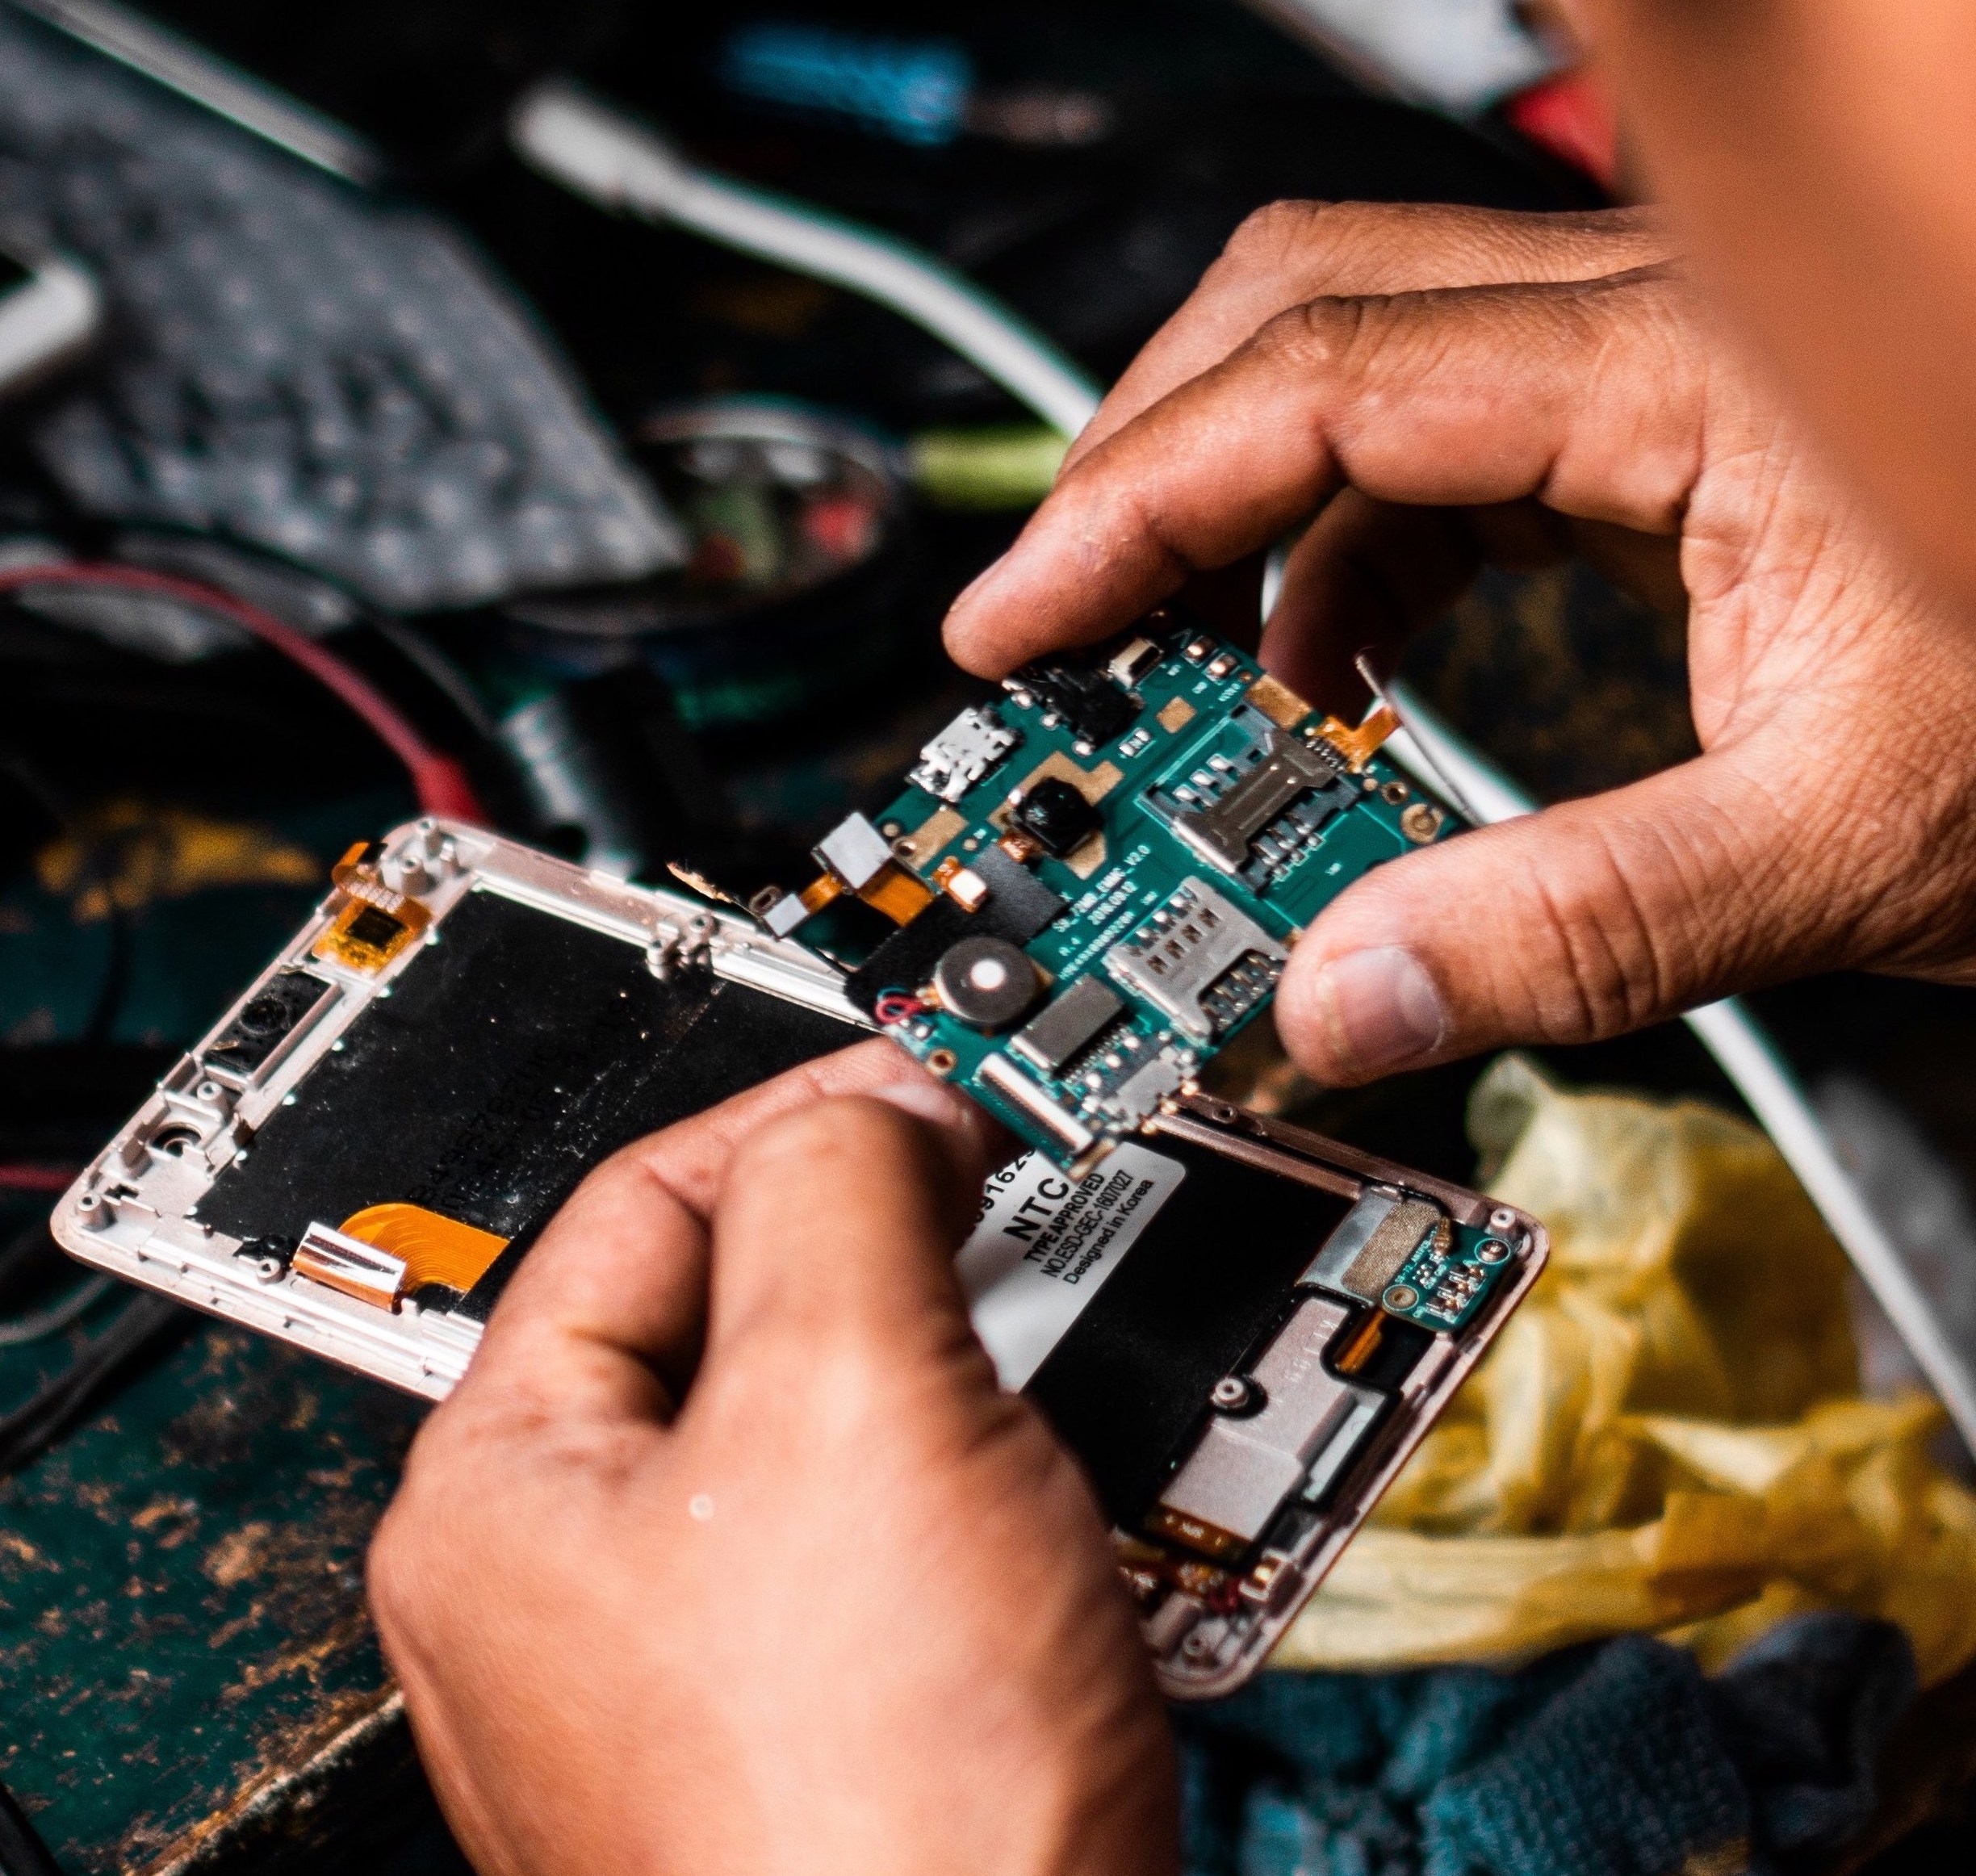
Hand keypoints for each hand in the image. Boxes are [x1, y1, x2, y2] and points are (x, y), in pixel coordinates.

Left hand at [368, 1039, 1178, 1875]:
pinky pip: (901, 1547)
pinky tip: (1069, 1499)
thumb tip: (876, 1109)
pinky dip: (993, 1492)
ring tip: (1061, 1358)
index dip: (805, 1114)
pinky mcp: (822, 1733)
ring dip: (968, 1375)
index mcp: (507, 1498)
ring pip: (839, 1432)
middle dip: (901, 1253)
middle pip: (744, 1317)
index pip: (645, 1204)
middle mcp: (573, 1593)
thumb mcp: (853, 1392)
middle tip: (1014, 1206)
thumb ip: (842, 1188)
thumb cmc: (883, 1809)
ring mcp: (696, 1675)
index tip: (938, 1084)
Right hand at [944, 203, 1975, 1082]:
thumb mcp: (1849, 840)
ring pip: (1361, 384)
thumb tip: (1346, 1003)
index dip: (1130, 500)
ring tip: (1176, 678)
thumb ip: (1584, 927)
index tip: (1018, 619)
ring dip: (1237, 526)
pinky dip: (1342, 564)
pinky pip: (1442, 460)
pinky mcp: (1658, 447)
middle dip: (1149, 471)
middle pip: (1304, 317)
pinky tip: (1326, 676)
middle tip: (1063, 628)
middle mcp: (1652, 339)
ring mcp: (1651, 382)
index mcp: (1687, 380)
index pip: (1317, 385)